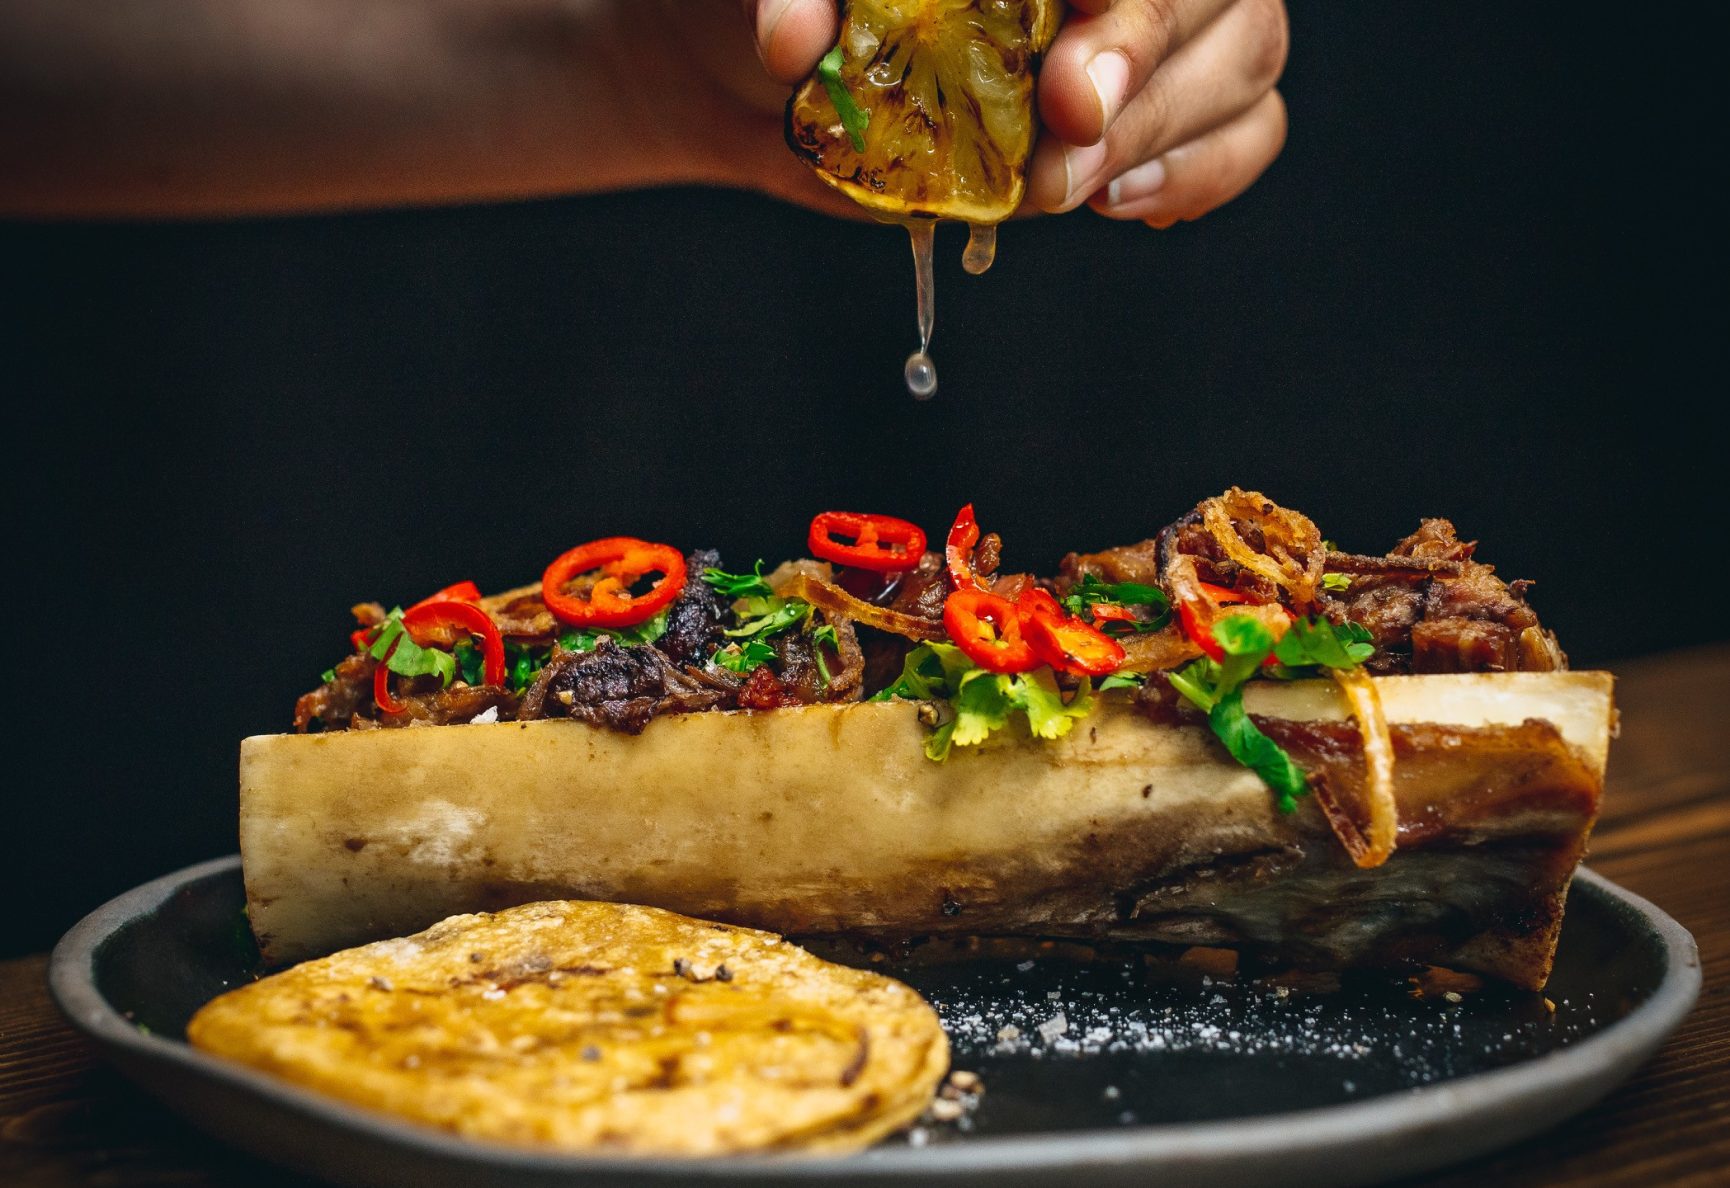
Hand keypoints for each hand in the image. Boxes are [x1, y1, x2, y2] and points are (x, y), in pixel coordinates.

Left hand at [728, 0, 1287, 226]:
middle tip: (1061, 146)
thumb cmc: (767, 3)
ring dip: (1165, 137)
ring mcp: (1156, 19)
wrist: (763, 69)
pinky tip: (1123, 202)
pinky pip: (1248, 129)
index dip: (1129, 13)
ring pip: (1249, 57)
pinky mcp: (1154, 100)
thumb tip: (794, 40)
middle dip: (1145, 73)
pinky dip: (1202, 173)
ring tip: (1065, 189)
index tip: (1067, 85)